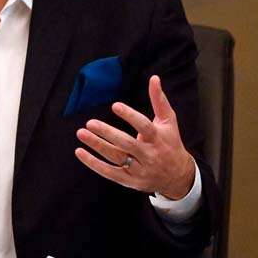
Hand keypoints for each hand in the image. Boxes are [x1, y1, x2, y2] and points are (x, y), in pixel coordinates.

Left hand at [75, 75, 194, 198]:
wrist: (178, 176)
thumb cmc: (169, 143)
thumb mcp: (168, 121)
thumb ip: (159, 100)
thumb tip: (154, 78)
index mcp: (158, 138)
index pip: (144, 126)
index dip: (130, 116)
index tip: (115, 106)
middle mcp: (149, 155)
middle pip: (126, 144)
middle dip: (108, 133)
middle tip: (90, 122)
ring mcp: (139, 169)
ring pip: (115, 157)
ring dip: (97, 145)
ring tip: (81, 133)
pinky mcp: (129, 180)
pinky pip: (109, 172)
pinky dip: (93, 163)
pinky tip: (80, 152)